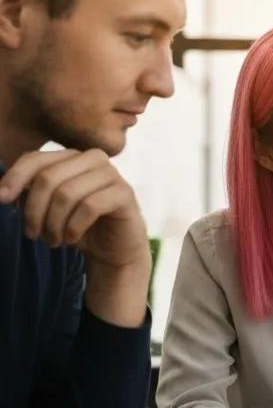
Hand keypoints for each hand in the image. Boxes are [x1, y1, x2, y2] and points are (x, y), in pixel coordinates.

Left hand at [0, 148, 149, 325]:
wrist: (116, 251)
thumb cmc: (80, 227)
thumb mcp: (49, 208)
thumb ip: (30, 193)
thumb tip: (5, 191)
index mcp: (72, 156)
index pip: (36, 159)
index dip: (15, 178)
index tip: (1, 200)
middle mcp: (93, 158)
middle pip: (48, 177)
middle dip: (34, 210)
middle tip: (32, 235)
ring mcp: (112, 174)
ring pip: (67, 193)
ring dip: (54, 223)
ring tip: (53, 241)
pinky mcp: (125, 194)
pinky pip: (90, 207)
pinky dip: (74, 227)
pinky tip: (71, 239)